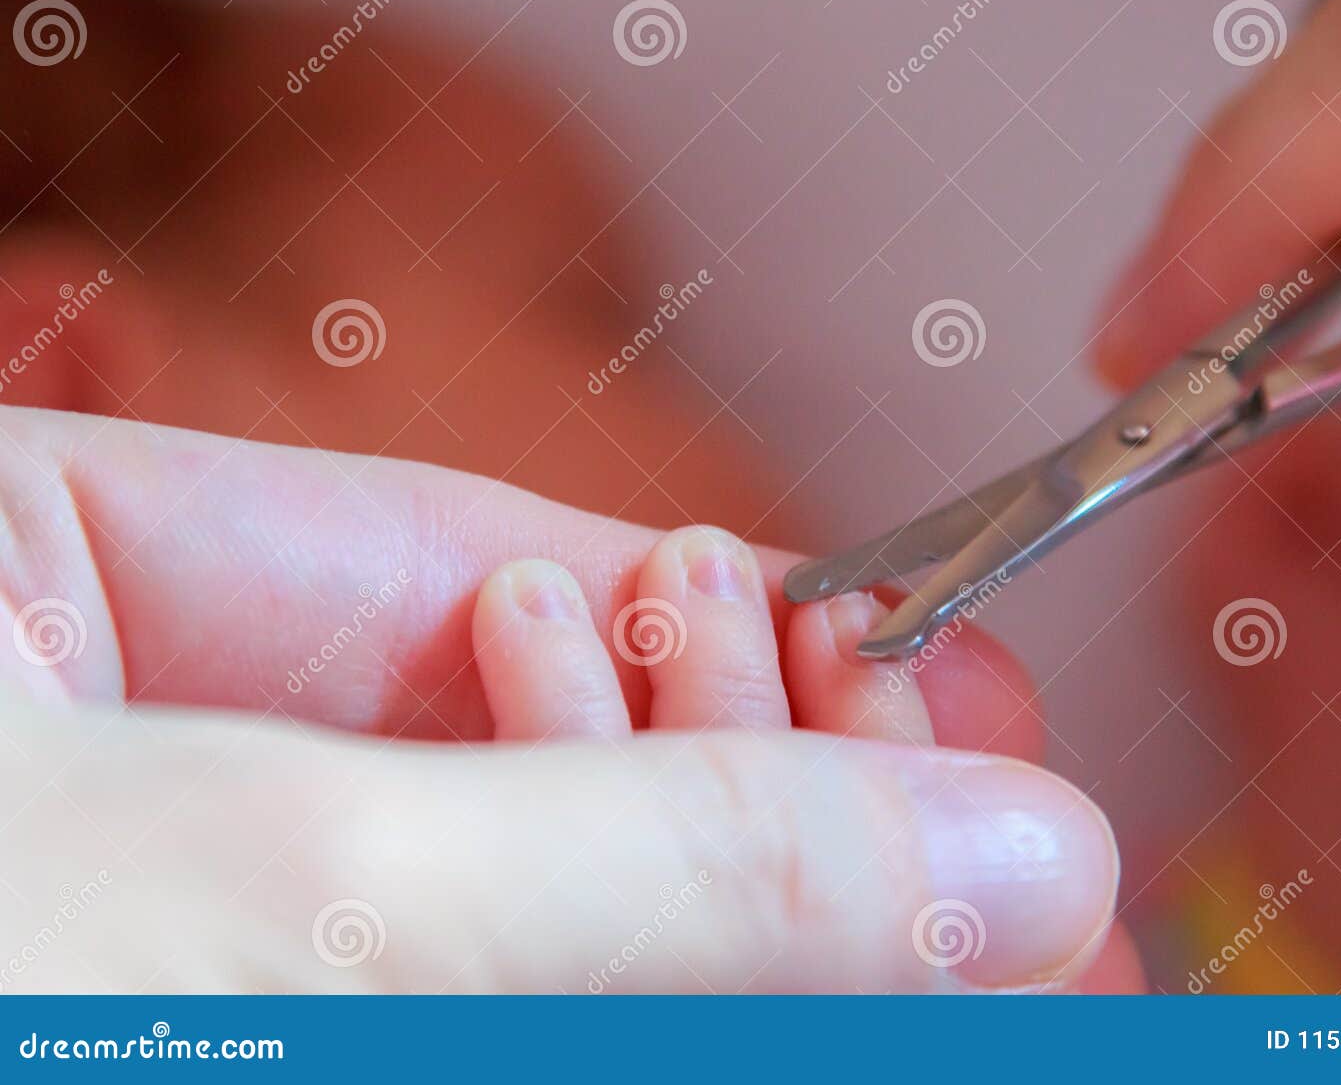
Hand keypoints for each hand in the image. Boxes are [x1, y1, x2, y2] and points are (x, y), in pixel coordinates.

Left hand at [0, 406, 1138, 991]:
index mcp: (35, 591)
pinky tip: (785, 982)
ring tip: (923, 885)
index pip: (459, 564)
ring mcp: (173, 928)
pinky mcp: (223, 1012)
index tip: (936, 679)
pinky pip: (466, 993)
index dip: (725, 626)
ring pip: (511, 909)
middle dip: (756, 781)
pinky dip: (614, 988)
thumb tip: (1007, 849)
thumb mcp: (285, 911)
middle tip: (972, 813)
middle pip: (516, 743)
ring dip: (718, 914)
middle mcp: (105, 763)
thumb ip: (663, 863)